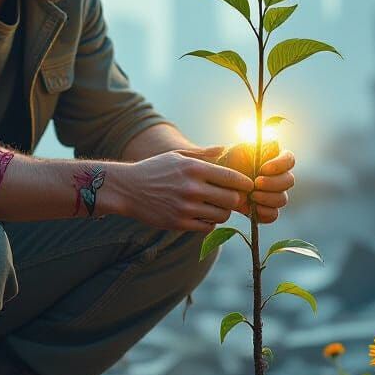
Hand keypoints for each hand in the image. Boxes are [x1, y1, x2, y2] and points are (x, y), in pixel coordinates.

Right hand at [121, 146, 254, 231]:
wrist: (128, 189)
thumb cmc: (154, 169)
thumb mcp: (176, 156)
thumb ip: (202, 154)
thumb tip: (224, 148)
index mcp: (194, 168)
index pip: (232, 177)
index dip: (245, 183)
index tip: (247, 185)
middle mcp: (192, 188)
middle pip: (232, 199)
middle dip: (235, 199)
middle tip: (231, 198)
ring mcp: (185, 207)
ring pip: (222, 215)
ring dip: (223, 212)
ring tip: (216, 207)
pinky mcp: (179, 223)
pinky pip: (207, 227)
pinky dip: (209, 222)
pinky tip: (203, 215)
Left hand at [219, 147, 295, 224]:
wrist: (214, 178)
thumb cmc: (228, 160)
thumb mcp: (241, 148)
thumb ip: (259, 146)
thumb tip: (275, 143)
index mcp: (275, 160)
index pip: (289, 160)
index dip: (281, 165)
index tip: (264, 168)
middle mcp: (277, 177)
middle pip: (288, 181)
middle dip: (273, 183)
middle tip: (256, 183)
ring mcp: (272, 194)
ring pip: (282, 199)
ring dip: (269, 198)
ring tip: (252, 195)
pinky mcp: (264, 209)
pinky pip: (273, 214)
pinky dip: (266, 212)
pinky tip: (255, 208)